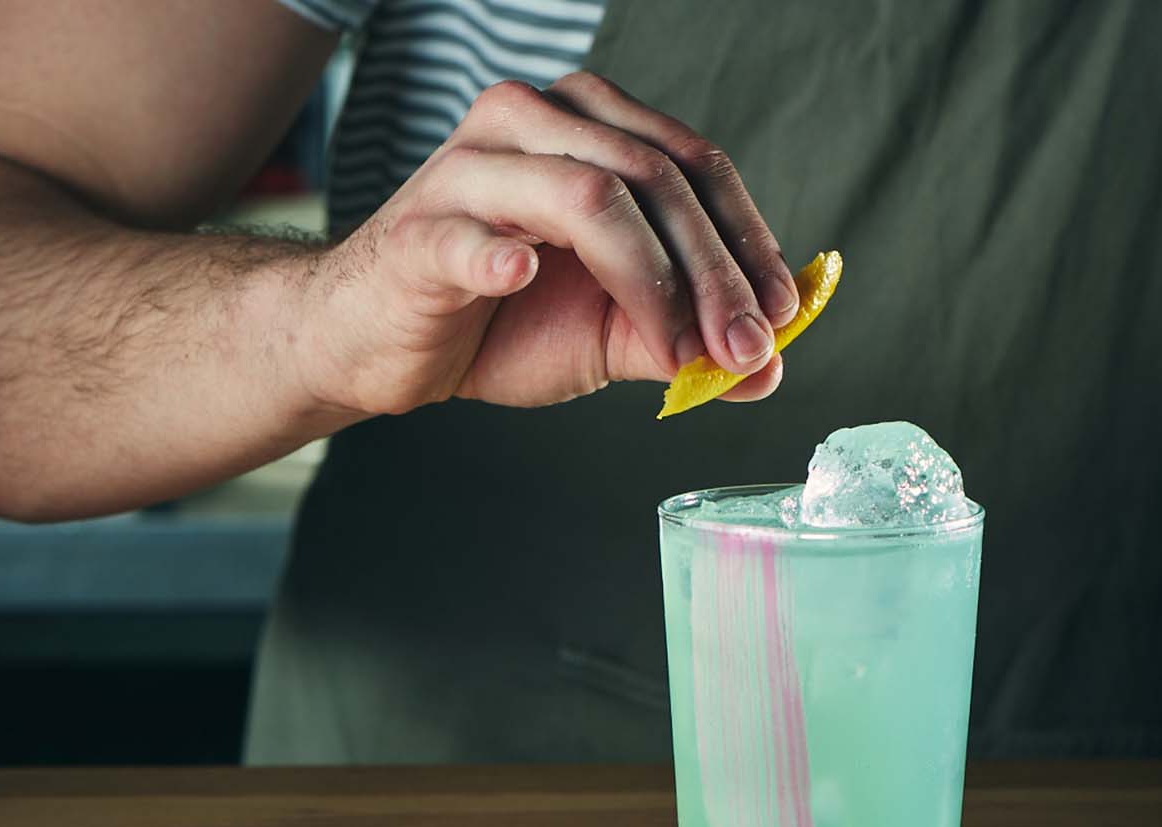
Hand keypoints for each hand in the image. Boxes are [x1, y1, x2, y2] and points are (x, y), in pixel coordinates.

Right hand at [296, 72, 799, 414]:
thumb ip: (683, 337)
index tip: (782, 316)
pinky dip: (497, 259)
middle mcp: (533, 123)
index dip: (747, 240)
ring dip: (652, 283)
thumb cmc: (495, 322)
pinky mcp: (418, 231)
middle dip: (715, 273)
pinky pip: (466, 239)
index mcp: (587, 126)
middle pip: (653, 176)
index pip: (692, 163)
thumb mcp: (609, 331)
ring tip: (682, 355)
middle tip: (744, 351)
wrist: (379, 343)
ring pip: (587, 197)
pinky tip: (524, 279)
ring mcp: (470, 170)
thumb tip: (768, 368)